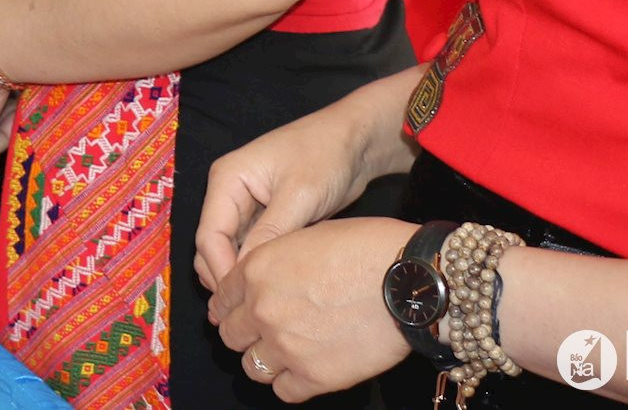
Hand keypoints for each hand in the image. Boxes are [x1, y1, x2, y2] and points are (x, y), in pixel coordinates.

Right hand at [193, 94, 396, 292]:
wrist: (357, 141)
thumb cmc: (325, 157)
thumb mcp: (299, 196)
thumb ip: (270, 234)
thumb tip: (247, 276)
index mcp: (227, 180)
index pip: (209, 235)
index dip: (221, 270)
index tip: (243, 300)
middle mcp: (229, 193)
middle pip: (213, 245)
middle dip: (225, 277)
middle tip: (248, 313)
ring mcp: (246, 206)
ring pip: (231, 250)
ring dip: (241, 275)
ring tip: (258, 306)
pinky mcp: (266, 217)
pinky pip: (252, 248)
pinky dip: (257, 267)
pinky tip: (271, 290)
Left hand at [208, 218, 413, 400]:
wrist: (406, 280)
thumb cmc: (364, 248)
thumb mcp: (304, 237)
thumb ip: (273, 262)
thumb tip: (262, 279)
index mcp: (255, 270)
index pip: (221, 300)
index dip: (230, 308)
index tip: (239, 313)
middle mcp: (262, 310)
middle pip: (231, 335)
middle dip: (245, 334)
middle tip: (265, 333)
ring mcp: (285, 346)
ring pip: (252, 367)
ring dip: (265, 361)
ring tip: (286, 354)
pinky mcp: (314, 376)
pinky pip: (284, 391)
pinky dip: (291, 383)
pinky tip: (306, 370)